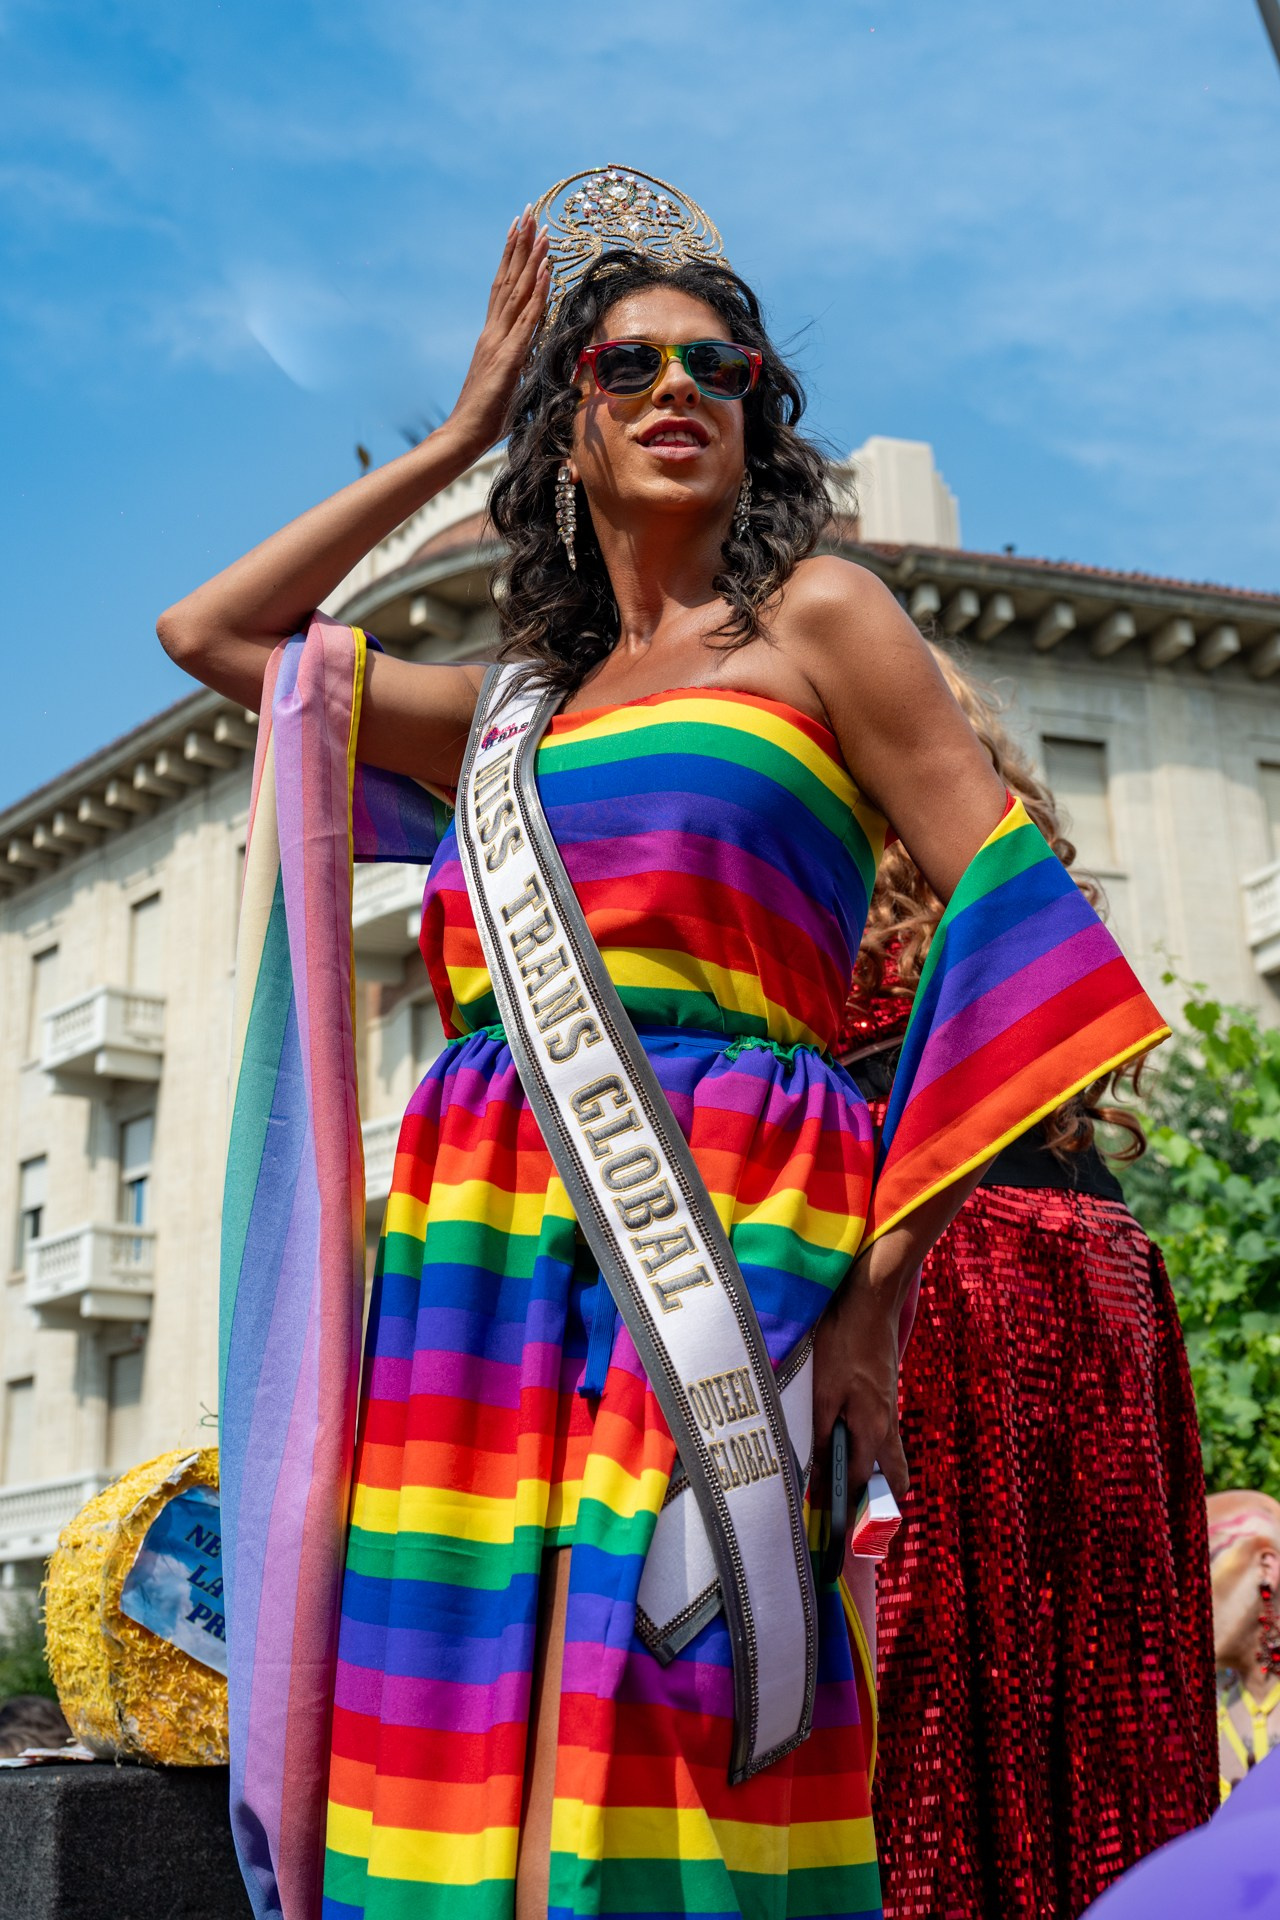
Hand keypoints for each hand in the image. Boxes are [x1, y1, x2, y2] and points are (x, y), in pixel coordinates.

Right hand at [445, 210, 549, 458]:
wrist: (464, 434)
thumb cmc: (486, 419)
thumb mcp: (509, 386)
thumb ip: (519, 368)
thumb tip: (534, 359)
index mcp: (492, 338)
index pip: (503, 290)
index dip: (512, 260)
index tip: (520, 231)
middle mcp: (493, 332)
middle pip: (507, 279)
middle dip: (519, 244)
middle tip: (528, 212)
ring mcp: (499, 341)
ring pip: (517, 291)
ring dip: (530, 258)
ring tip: (539, 228)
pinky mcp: (509, 356)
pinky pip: (527, 317)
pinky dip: (537, 291)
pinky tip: (546, 269)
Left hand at [811, 1248, 910, 1510]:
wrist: (870, 1299)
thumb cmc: (844, 1343)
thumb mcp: (823, 1391)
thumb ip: (819, 1433)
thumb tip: (814, 1472)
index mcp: (874, 1430)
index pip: (861, 1482)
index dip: (843, 1505)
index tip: (829, 1526)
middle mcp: (887, 1424)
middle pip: (889, 1476)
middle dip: (873, 1498)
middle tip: (849, 1515)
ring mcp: (888, 1407)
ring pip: (885, 1453)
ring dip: (869, 1470)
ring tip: (840, 1482)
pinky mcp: (883, 1391)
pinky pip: (879, 1431)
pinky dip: (864, 1443)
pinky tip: (840, 1437)